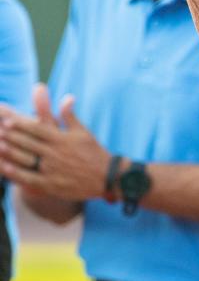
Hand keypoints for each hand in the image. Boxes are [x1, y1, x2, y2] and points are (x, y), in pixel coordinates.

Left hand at [0, 84, 109, 200]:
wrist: (107, 178)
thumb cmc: (94, 153)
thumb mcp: (84, 132)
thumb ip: (70, 115)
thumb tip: (66, 97)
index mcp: (61, 139)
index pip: (36, 129)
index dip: (20, 125)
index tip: (7, 121)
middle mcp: (55, 153)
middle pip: (27, 142)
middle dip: (10, 136)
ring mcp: (52, 169)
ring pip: (25, 159)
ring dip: (10, 152)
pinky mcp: (52, 184)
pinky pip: (30, 178)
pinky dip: (16, 172)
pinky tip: (5, 166)